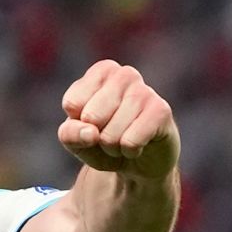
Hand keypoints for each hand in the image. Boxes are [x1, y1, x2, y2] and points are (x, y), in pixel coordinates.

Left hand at [58, 60, 178, 178]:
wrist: (139, 159)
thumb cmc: (100, 142)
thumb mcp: (75, 139)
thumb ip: (70, 134)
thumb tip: (91, 133)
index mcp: (101, 71)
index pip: (72, 103)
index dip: (77, 123)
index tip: (89, 122)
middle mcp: (125, 74)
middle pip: (91, 117)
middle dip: (95, 137)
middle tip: (108, 134)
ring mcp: (146, 91)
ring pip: (110, 134)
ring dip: (112, 147)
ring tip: (123, 140)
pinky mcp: (161, 112)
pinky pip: (130, 142)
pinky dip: (128, 151)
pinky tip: (139, 145)